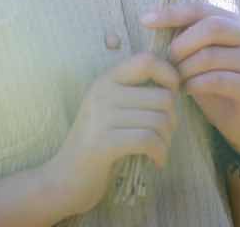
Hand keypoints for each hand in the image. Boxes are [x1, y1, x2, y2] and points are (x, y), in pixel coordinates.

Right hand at [44, 50, 180, 216]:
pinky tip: (157, 161)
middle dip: (173, 119)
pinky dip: (160, 153)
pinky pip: (148, 140)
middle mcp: (103, 92)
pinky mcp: (104, 143)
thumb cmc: (97, 142)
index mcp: (106, 79)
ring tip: (160, 150)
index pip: (147, 60)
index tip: (173, 95)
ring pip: (158, 120)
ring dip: (167, 140)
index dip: (169, 74)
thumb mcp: (111, 108)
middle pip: (162, 97)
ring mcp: (102, 116)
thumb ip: (134, 92)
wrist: (65, 178)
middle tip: (165, 135)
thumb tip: (174, 85)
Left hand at [140, 2, 239, 153]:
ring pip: (211, 55)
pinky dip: (195, 84)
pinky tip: (188, 90)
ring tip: (176, 79)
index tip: (145, 20)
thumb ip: (183, 35)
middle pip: (211, 27)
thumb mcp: (196, 54)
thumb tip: (149, 18)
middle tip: (168, 61)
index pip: (200, 8)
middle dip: (182, 44)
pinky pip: (217, 79)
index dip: (172, 12)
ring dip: (185, 68)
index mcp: (234, 21)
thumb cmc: (212, 82)